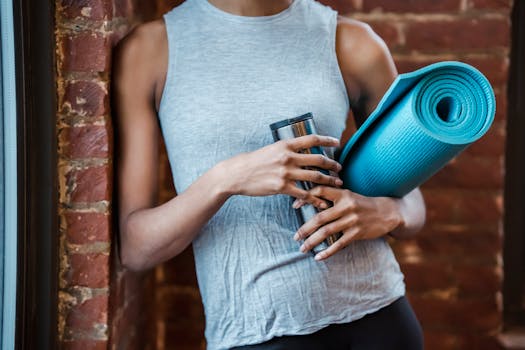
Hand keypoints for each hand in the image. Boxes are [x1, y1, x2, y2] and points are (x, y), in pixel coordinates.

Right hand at [221, 135, 342, 206]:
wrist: (238, 174)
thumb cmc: (254, 161)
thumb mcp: (271, 149)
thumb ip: (287, 150)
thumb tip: (301, 149)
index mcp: (286, 145)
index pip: (312, 139)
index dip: (327, 140)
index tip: (337, 142)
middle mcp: (288, 157)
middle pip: (317, 160)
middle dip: (332, 165)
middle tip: (340, 169)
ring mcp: (286, 173)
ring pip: (314, 177)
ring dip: (328, 181)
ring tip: (337, 184)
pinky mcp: (282, 187)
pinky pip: (304, 194)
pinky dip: (315, 199)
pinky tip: (322, 202)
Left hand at [292, 186, 403, 260]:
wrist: (387, 212)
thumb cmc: (362, 204)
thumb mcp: (348, 195)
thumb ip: (332, 197)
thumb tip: (308, 200)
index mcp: (342, 194)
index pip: (319, 192)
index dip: (305, 198)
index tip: (294, 207)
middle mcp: (346, 206)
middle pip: (319, 218)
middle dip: (305, 229)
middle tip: (295, 237)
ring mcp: (352, 220)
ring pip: (327, 232)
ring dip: (312, 241)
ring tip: (302, 248)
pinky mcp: (357, 233)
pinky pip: (339, 244)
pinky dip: (327, 252)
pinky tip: (318, 257)